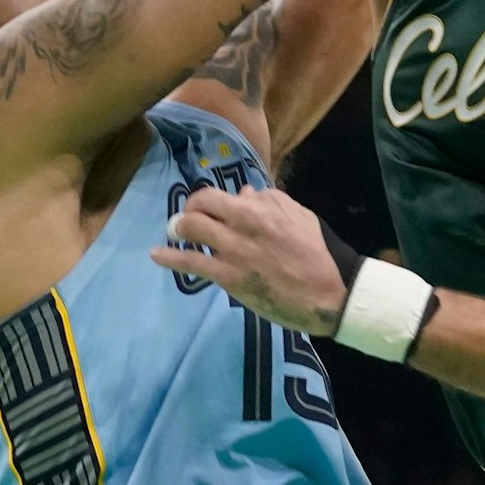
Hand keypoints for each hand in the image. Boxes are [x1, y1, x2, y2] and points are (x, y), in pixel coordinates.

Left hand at [152, 186, 348, 336]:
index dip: (204, 200)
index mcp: (258, 206)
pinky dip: (169, 257)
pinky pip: (191, 263)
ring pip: (190, 230)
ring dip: (178, 230)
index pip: (216, 195)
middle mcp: (240, 223)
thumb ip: (269, 201)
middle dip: (189, 212)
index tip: (204, 207)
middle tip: (188, 220)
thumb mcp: (297, 215)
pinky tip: (155, 254)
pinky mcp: (229, 277)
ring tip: (173, 233)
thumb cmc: (318, 250)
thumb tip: (244, 193)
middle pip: (198, 208)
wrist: (329, 290)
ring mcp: (232, 250)